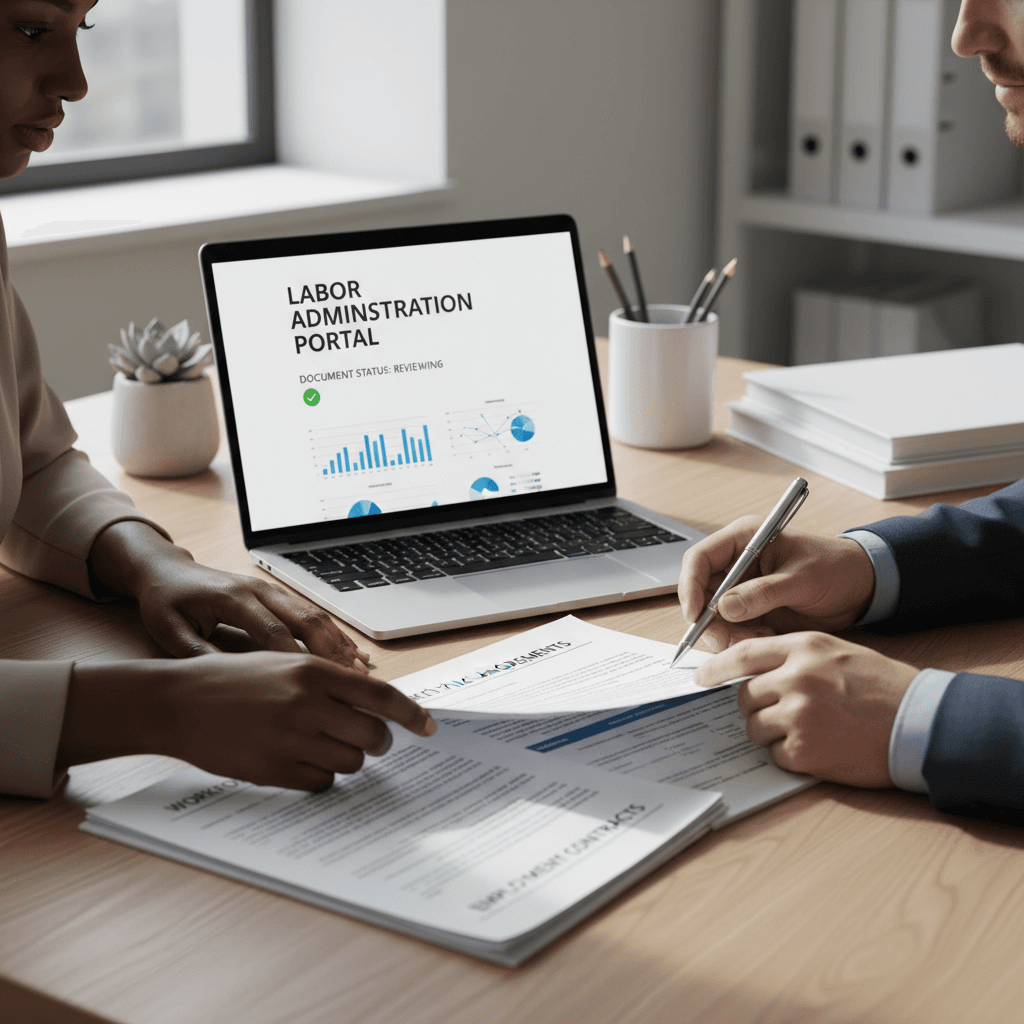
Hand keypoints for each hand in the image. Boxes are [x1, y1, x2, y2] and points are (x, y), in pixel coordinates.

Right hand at [59, 653, 437, 790]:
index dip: (411, 715)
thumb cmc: (232, 680)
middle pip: (374, 737)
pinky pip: (321, 783)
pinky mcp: (273, 769)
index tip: (428, 727)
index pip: (381, 696)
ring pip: (351, 763)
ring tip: (321, 747)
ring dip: (347, 761)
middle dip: (378, 744)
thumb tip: (375, 708)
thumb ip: (328, 683)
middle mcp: (307, 703)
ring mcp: (290, 738)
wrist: (177, 702)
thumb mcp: (283, 664)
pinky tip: (299, 763)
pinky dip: (319, 777)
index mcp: (313, 671)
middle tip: (369, 743)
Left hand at [89, 522, 369, 671]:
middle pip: (305, 618)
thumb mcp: (169, 630)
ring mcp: (271, 590)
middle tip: (349, 680)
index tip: (314, 685)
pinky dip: (333, 634)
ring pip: (314, 614)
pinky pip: (311, 613)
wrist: (166, 570)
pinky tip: (350, 653)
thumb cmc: (166, 602)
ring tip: (358, 670)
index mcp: (232, 598)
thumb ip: (196, 653)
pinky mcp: (276, 595)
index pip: (271, 631)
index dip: (295, 658)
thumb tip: (225, 678)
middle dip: (330, 650)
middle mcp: (258, 590)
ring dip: (338, 642)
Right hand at [678, 517, 875, 651]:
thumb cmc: (836, 567)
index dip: (690, 586)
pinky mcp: (752, 611)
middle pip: (701, 592)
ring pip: (715, 616)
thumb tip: (725, 608)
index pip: (700, 558)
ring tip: (760, 639)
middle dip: (709, 619)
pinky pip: (733, 630)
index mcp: (744, 539)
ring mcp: (743, 589)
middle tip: (726, 642)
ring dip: (728, 634)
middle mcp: (737, 564)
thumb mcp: (802, 578)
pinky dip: (744, 640)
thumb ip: (763, 592)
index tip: (696, 615)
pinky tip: (768, 638)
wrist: (862, 588)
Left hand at [694, 632, 917, 786]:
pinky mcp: (804, 751)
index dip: (715, 667)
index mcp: (803, 649)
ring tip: (806, 730)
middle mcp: (796, 678)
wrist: (920, 723)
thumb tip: (749, 672)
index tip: (700, 677)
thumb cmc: (882, 687)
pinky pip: (775, 754)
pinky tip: (818, 747)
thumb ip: (792, 657)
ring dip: (771, 732)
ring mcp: (798, 715)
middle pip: (743, 696)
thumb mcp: (837, 653)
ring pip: (754, 727)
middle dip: (754, 707)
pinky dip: (789, 755)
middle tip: (780, 712)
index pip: (742, 654)